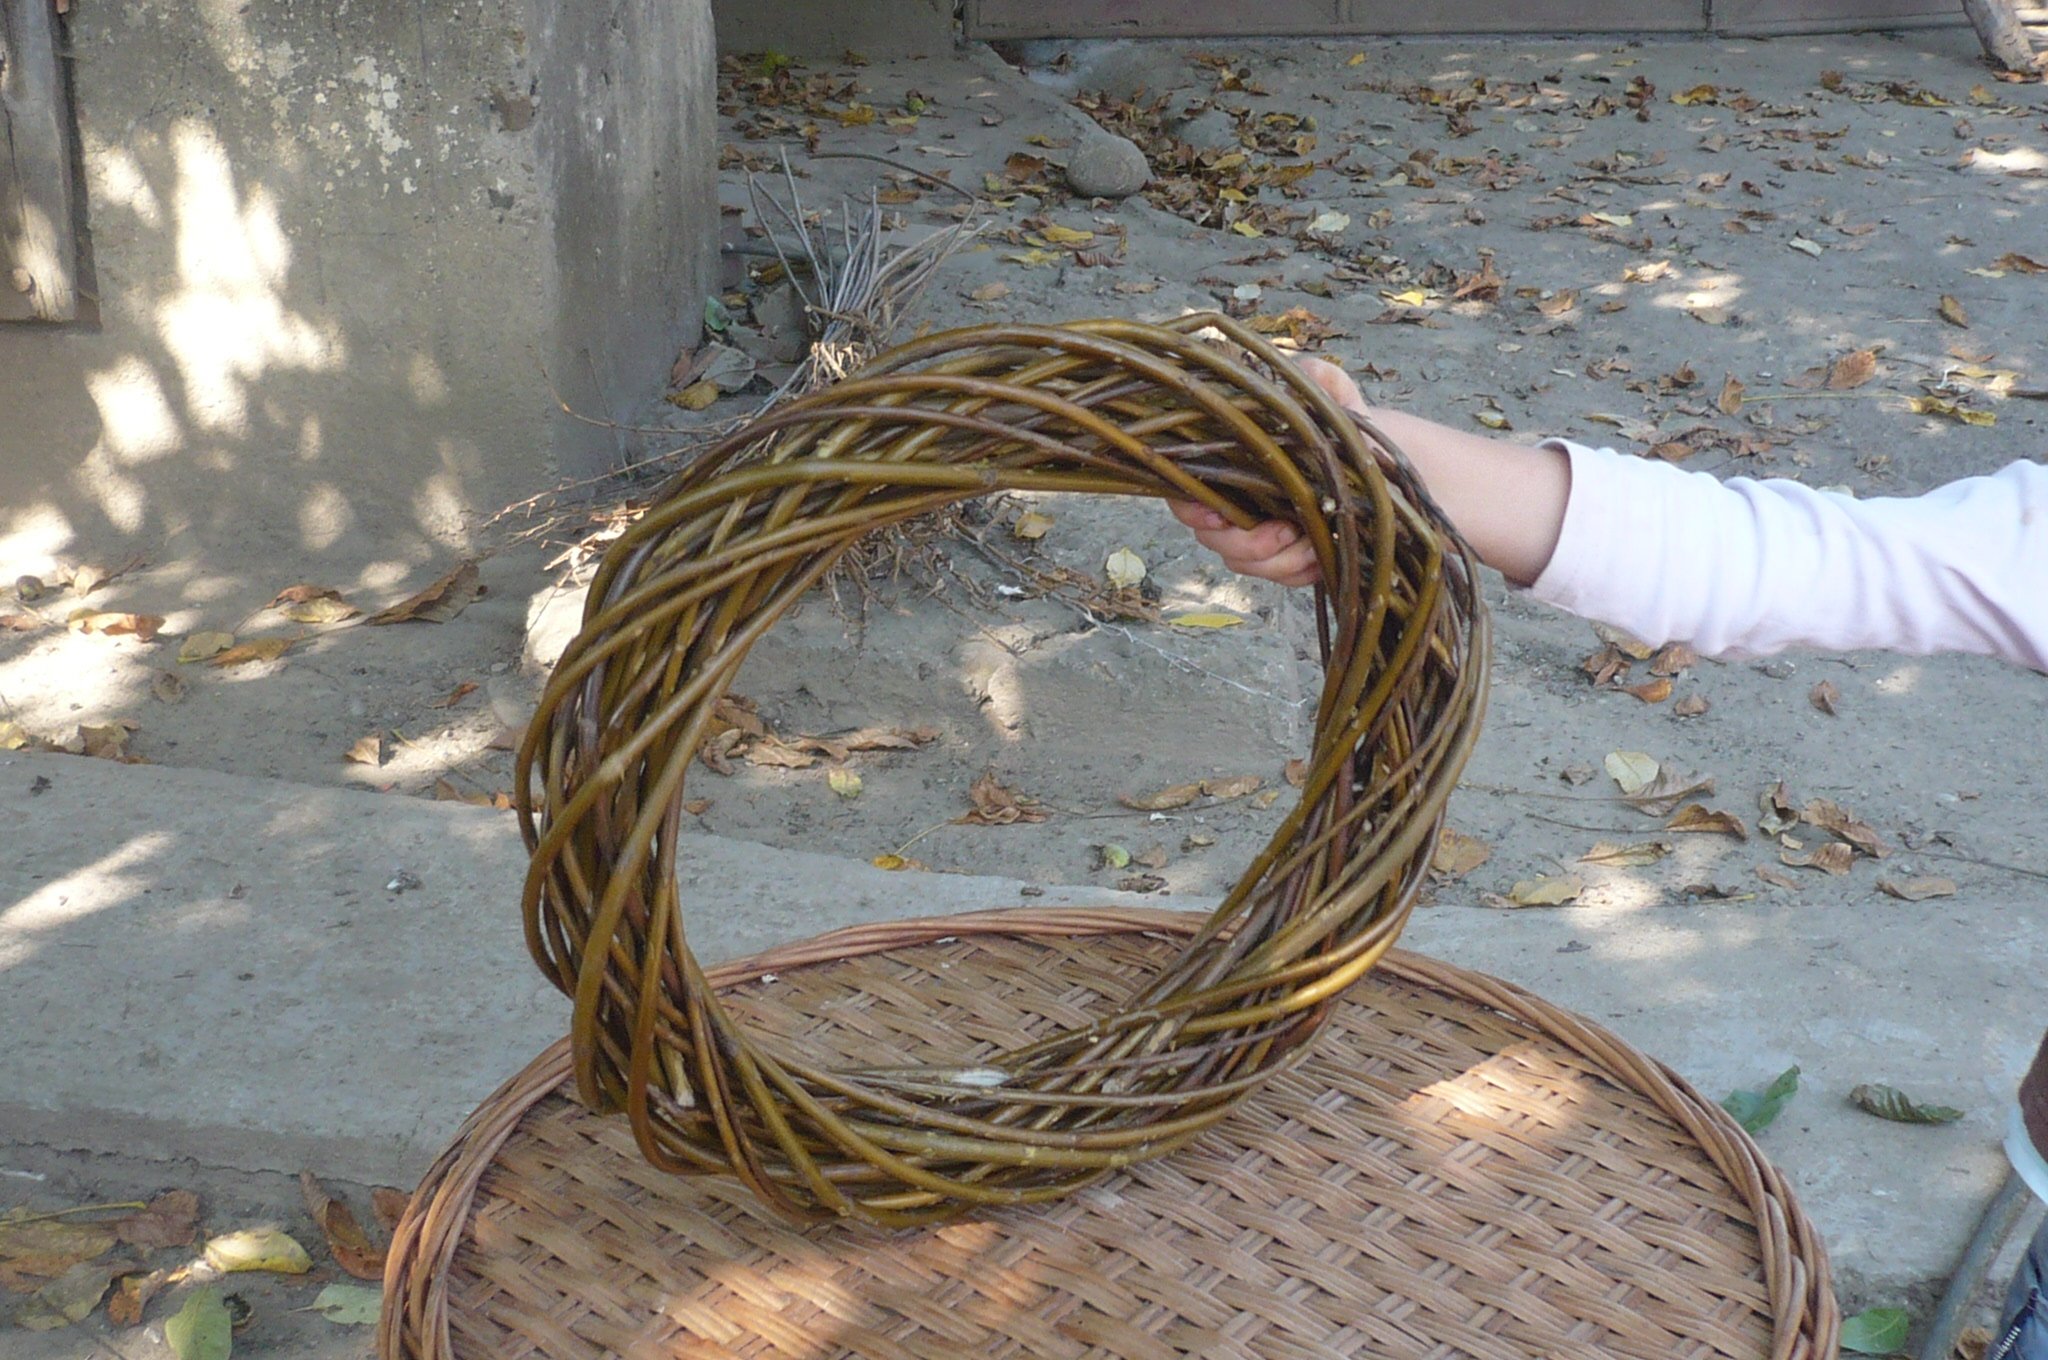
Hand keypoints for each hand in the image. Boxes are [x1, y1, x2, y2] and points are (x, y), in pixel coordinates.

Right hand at [1166, 356, 1363, 586]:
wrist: (1380, 461)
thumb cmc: (1345, 425)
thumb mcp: (1333, 395)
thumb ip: (1318, 379)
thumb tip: (1305, 373)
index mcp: (1230, 459)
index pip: (1187, 491)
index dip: (1192, 508)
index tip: (1216, 514)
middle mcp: (1235, 499)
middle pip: (1212, 537)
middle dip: (1247, 542)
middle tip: (1285, 533)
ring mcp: (1257, 532)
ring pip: (1243, 562)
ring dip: (1277, 560)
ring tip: (1311, 543)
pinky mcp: (1286, 557)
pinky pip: (1278, 578)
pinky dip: (1297, 573)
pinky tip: (1320, 558)